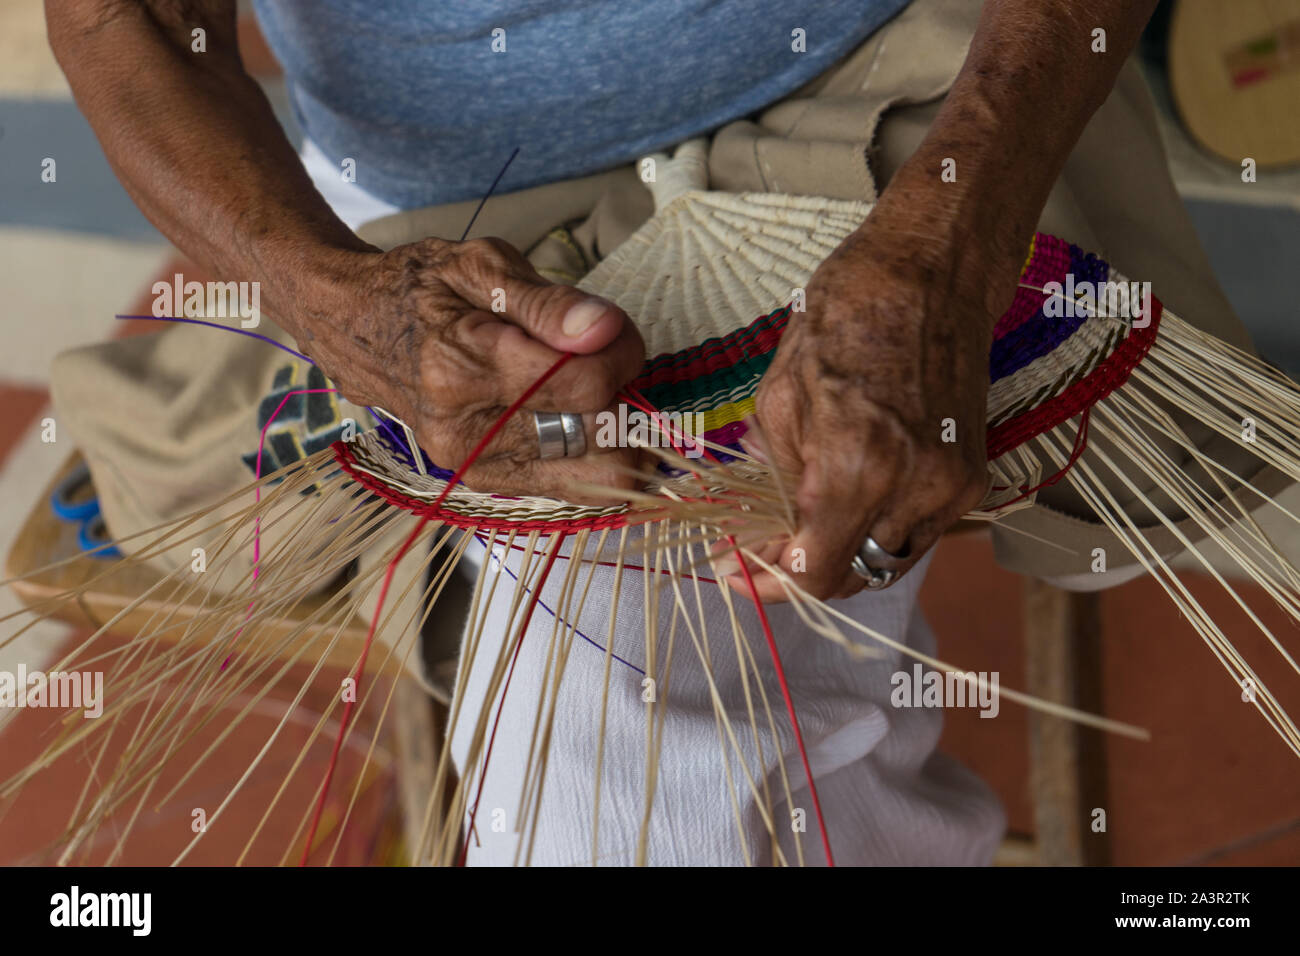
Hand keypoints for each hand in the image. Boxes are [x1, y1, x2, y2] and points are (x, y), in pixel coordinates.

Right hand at [296, 236, 646, 501]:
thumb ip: (549, 302)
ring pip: (590, 470)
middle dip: (619, 392)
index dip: (620, 354)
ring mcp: (474, 462)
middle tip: (602, 354)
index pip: (582, 385)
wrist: (355, 327)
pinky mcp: (484, 479)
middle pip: (593, 435)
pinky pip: (568, 483)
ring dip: (607, 426)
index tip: (613, 327)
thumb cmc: (421, 288)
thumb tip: (604, 329)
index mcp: (462, 368)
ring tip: (583, 382)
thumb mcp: (481, 267)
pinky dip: (589, 450)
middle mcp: (465, 429)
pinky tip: (573, 412)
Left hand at [721, 187, 1023, 601]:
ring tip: (803, 522)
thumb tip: (760, 546)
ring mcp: (951, 488)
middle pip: (855, 579)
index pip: (818, 573)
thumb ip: (773, 485)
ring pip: (889, 562)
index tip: (739, 575)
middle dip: (804, 572)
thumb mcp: (779, 400)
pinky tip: (850, 499)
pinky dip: (880, 531)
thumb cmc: (843, 321)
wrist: (930, 276)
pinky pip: (918, 534)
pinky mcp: (973, 479)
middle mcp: (913, 490)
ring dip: (844, 555)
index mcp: (857, 468)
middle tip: (762, 551)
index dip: (773, 585)